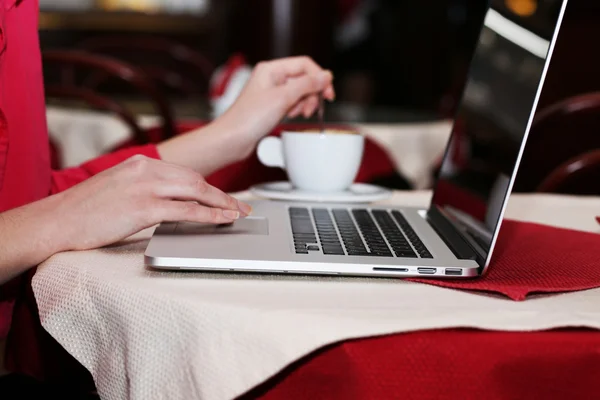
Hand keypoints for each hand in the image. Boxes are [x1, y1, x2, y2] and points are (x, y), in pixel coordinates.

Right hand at [49, 155, 250, 250]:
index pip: (185, 173)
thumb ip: (145, 187)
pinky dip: (209, 215)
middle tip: (241, 207)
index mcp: (140, 163)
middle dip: (222, 195)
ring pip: (196, 191)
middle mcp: (145, 169)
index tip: (225, 196)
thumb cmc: (84, 210)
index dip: (209, 186)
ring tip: (237, 215)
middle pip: (196, 179)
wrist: (56, 220)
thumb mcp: (118, 187)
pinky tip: (222, 220)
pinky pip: (186, 210)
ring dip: (222, 204)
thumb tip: (171, 199)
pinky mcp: (143, 208)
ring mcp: (145, 187)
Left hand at [217, 56, 334, 151]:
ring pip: (300, 92)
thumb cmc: (248, 118)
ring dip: (304, 104)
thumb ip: (307, 85)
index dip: (319, 77)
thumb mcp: (283, 98)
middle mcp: (271, 77)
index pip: (304, 64)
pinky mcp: (272, 105)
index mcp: (271, 69)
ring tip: (297, 114)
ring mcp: (272, 92)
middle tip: (311, 109)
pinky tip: (290, 117)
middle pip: (304, 79)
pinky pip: (292, 103)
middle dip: (311, 94)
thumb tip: (326, 76)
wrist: (232, 139)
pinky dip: (296, 110)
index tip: (328, 93)